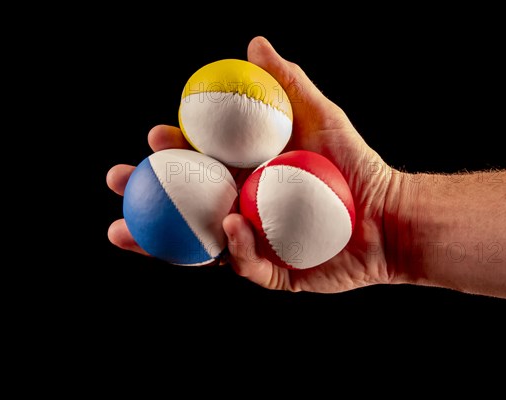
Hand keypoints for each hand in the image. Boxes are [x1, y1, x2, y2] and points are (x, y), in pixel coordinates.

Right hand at [107, 36, 396, 292]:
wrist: (387, 216)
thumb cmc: (354, 164)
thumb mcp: (321, 116)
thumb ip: (288, 82)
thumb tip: (254, 44)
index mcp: (244, 176)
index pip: (198, 164)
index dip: (171, 152)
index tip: (155, 136)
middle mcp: (240, 210)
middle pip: (183, 205)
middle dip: (144, 195)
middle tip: (118, 180)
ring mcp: (252, 244)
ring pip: (197, 244)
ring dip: (158, 240)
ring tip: (124, 229)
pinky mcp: (271, 273)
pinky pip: (244, 263)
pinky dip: (234, 245)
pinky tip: (228, 225)